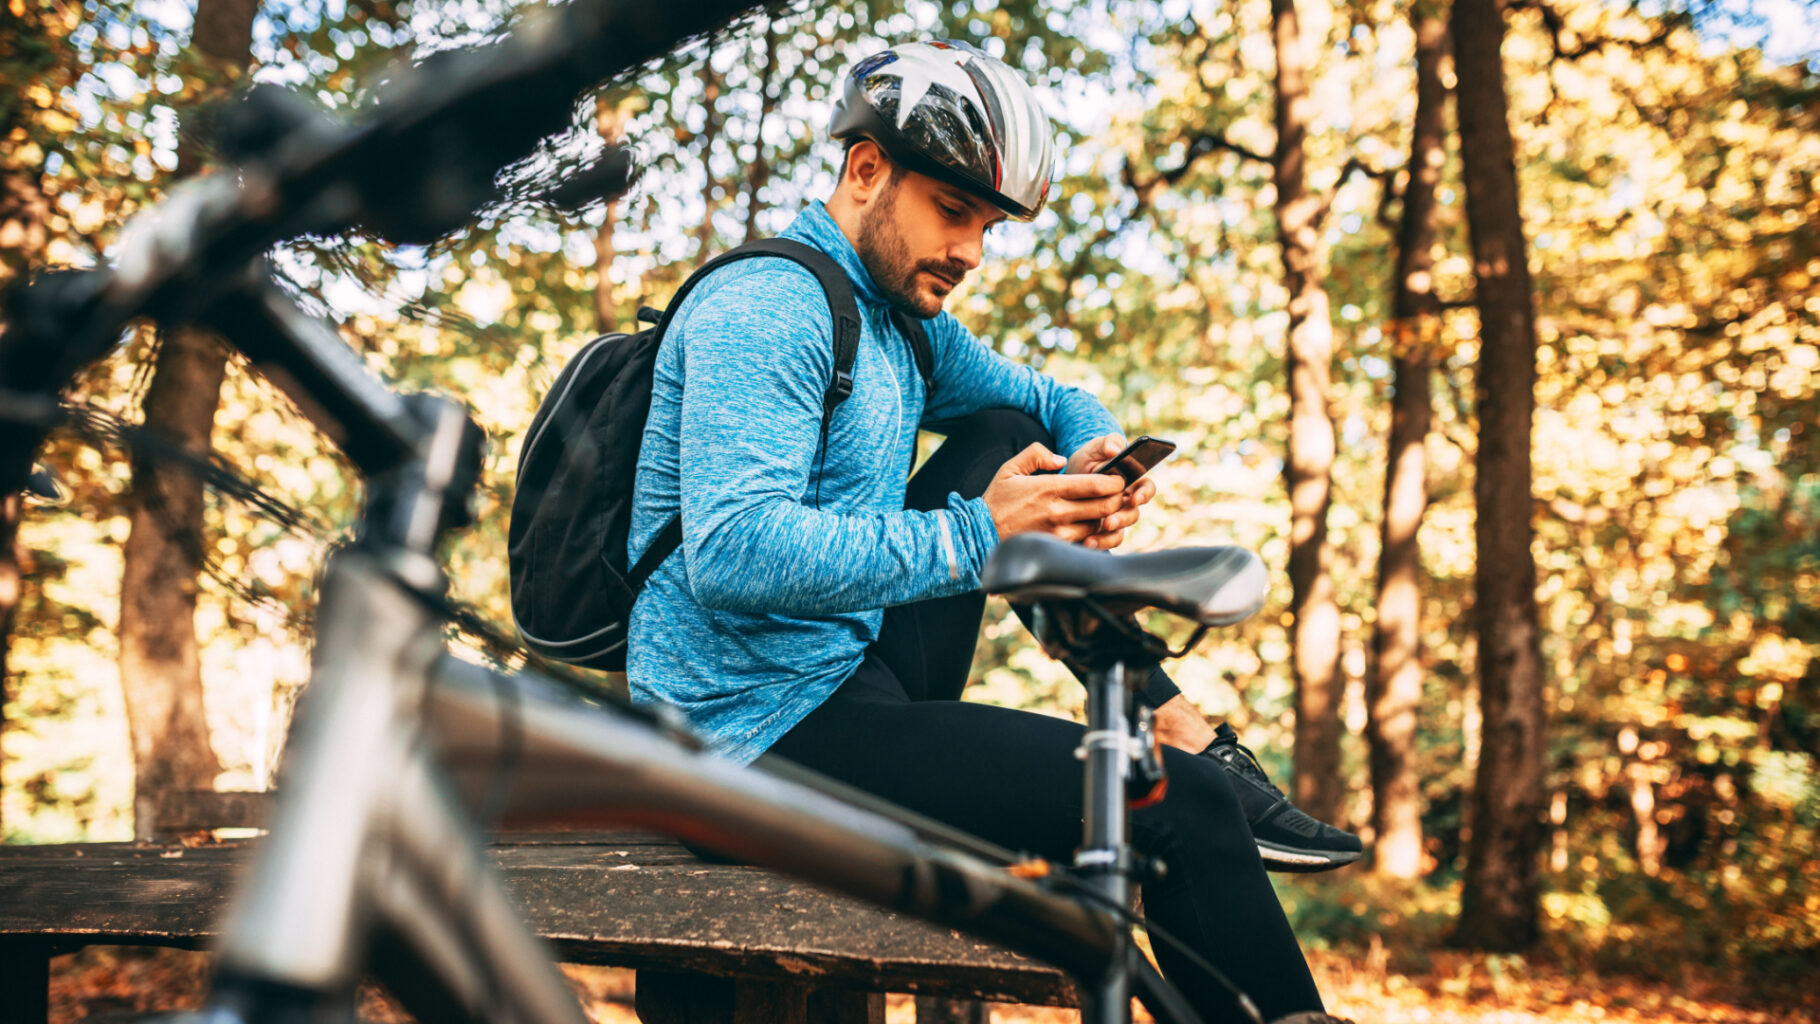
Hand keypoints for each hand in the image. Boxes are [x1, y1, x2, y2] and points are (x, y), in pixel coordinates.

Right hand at [983, 443, 1128, 543]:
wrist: (980, 533)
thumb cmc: (997, 500)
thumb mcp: (1010, 468)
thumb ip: (1036, 454)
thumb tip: (1061, 459)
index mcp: (1050, 488)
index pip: (1095, 485)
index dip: (1114, 481)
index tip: (1119, 479)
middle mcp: (1057, 512)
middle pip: (1103, 507)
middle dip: (1117, 499)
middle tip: (1119, 494)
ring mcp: (1058, 533)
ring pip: (1097, 526)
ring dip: (1106, 518)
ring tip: (1108, 510)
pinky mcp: (1056, 549)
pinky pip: (1085, 543)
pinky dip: (1093, 535)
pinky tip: (1092, 527)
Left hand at [1065, 435, 1158, 549]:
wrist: (1068, 477)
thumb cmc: (1089, 459)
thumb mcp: (1096, 446)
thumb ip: (1109, 443)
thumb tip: (1115, 450)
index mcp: (1132, 481)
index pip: (1147, 489)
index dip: (1144, 495)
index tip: (1135, 498)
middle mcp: (1126, 501)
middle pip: (1133, 514)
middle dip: (1122, 519)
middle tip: (1109, 521)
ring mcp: (1114, 516)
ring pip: (1120, 530)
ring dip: (1109, 535)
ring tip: (1093, 536)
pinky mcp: (1101, 529)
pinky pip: (1105, 541)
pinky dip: (1098, 543)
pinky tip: (1086, 543)